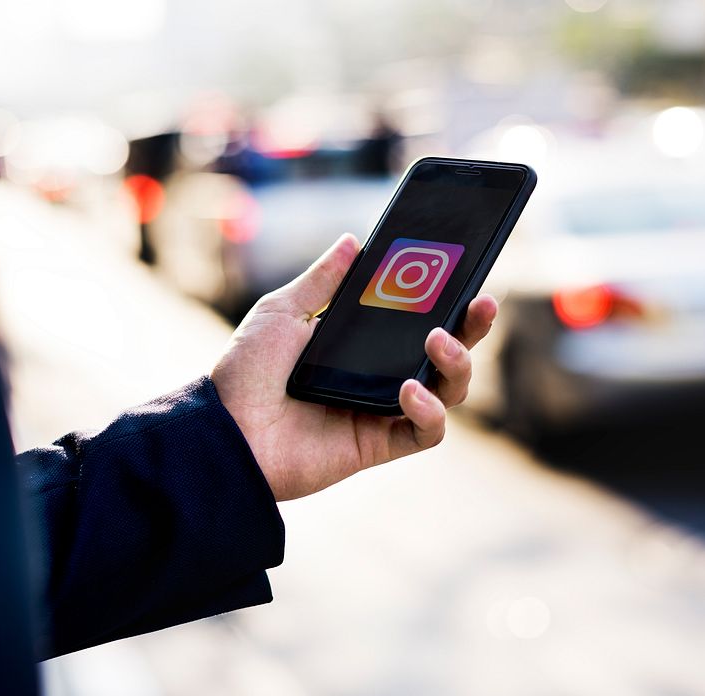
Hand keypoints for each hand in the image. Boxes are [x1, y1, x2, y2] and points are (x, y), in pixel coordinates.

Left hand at [211, 233, 497, 500]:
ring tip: (437, 340)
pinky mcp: (378, 445)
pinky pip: (427, 432)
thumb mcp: (281, 313)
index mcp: (359, 343)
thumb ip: (322, 281)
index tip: (465, 270)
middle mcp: (377, 376)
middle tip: (480, 302)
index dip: (447, 298)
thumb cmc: (245, 372)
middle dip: (472, 327)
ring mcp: (381, 410)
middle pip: (445, 352)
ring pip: (448, 390)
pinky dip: (429, 410)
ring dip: (456, 364)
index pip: (416, 317)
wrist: (224, 430)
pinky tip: (410, 389)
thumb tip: (354, 241)